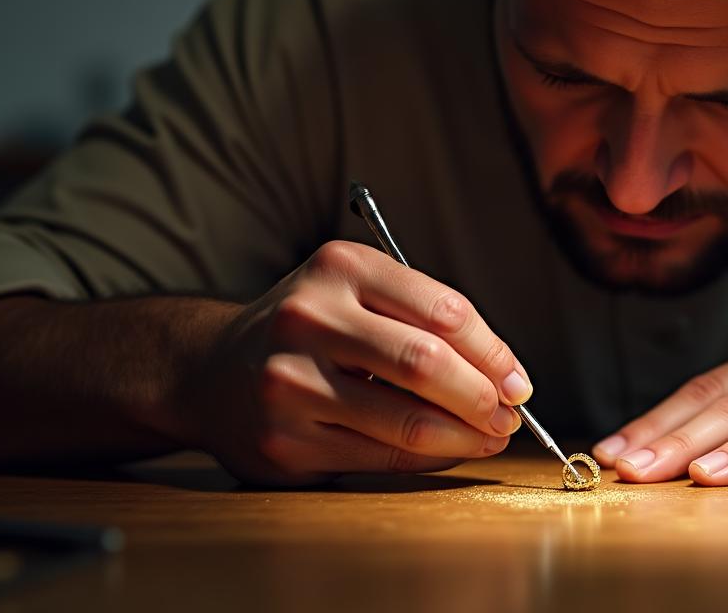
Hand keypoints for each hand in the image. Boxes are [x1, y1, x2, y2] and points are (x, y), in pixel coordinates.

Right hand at [177, 241, 531, 485]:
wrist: (209, 370)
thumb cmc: (309, 330)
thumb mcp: (356, 293)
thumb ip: (424, 320)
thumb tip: (506, 379)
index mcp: (340, 268)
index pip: (443, 311)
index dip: (494, 352)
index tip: (518, 382)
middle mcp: (308, 319)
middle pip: (426, 363)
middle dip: (483, 397)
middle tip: (511, 416)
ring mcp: (291, 382)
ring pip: (407, 421)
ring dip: (465, 436)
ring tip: (490, 437)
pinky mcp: (284, 441)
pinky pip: (380, 458)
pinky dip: (429, 459)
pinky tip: (448, 451)